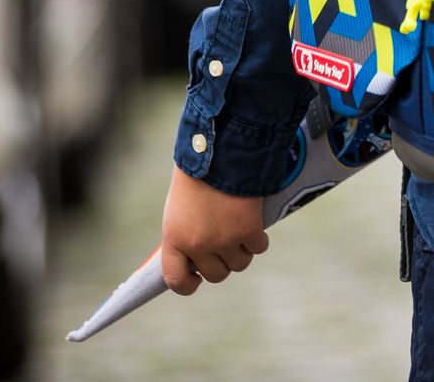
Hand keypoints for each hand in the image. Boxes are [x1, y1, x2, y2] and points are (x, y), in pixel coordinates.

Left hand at [159, 168, 268, 295]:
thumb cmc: (198, 173)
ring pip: (240, 264)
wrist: (222, 149)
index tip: (197, 278)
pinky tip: (254, 221)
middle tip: (226, 243)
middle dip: (223, 262)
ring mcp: (224, 239)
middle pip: (216, 275)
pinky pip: (259, 247)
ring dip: (243, 250)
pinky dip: (259, 237)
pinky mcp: (249, 230)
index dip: (188, 285)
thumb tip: (198, 256)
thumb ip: (186, 233)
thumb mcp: (180, 207)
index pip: (175, 279)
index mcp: (174, 237)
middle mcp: (198, 244)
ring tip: (240, 228)